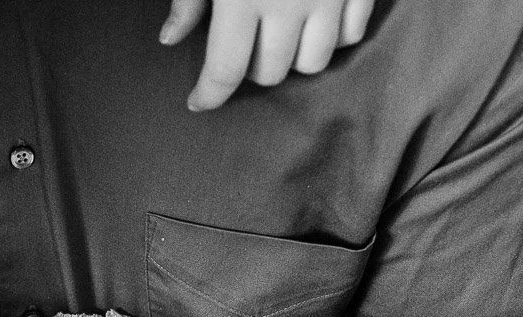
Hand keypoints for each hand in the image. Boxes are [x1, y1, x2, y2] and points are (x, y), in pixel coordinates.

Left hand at [160, 0, 374, 108]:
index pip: (225, 70)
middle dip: (250, 69)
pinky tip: (314, 22)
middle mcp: (290, 3)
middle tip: (240, 49)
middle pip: (270, 73)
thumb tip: (171, 39)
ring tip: (277, 37)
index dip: (209, 94)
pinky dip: (332, 37)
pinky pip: (351, 35)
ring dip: (292, 57)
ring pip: (314, 62)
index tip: (198, 101)